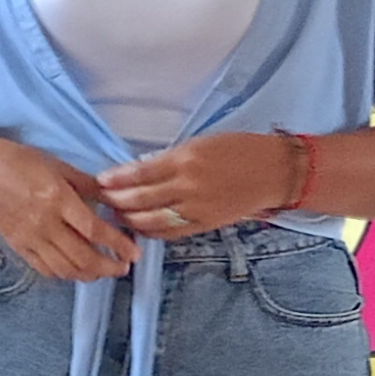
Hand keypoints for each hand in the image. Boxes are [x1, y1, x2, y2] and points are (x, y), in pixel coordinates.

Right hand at [0, 143, 138, 281]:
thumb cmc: (20, 162)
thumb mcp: (60, 166)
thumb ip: (90, 186)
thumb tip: (117, 198)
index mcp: (57, 199)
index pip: (93, 230)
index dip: (117, 245)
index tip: (134, 253)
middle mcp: (44, 223)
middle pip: (82, 257)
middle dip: (108, 267)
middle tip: (124, 267)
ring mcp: (30, 239)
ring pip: (65, 269)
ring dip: (90, 275)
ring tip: (105, 271)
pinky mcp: (19, 247)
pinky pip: (46, 269)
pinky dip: (66, 274)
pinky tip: (78, 270)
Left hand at [94, 131, 295, 241]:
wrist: (273, 172)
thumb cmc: (240, 149)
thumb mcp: (201, 143)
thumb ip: (171, 158)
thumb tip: (141, 169)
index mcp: (186, 159)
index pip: (140, 173)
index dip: (117, 179)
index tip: (101, 180)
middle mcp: (188, 186)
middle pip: (140, 199)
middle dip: (116, 201)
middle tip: (101, 200)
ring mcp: (196, 209)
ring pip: (152, 220)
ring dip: (129, 219)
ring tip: (115, 216)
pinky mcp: (205, 224)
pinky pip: (171, 232)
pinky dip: (152, 231)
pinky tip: (140, 228)